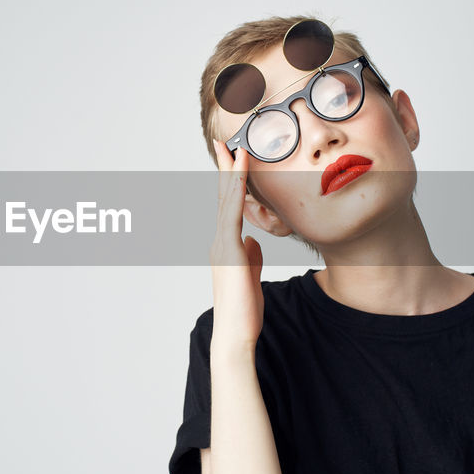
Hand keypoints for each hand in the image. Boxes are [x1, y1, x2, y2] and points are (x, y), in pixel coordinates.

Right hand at [209, 139, 263, 351]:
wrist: (235, 332)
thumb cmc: (244, 310)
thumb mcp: (250, 275)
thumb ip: (251, 255)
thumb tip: (254, 241)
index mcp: (225, 245)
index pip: (229, 207)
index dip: (230, 181)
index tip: (232, 159)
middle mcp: (220, 241)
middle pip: (223, 197)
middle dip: (225, 167)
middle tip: (224, 141)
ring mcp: (222, 244)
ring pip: (227, 200)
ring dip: (232, 171)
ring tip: (236, 147)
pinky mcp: (230, 250)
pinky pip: (234, 212)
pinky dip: (238, 188)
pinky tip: (243, 172)